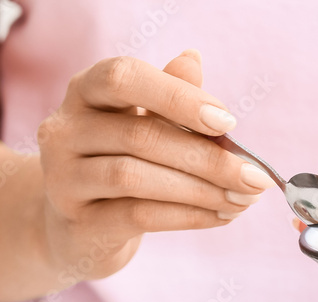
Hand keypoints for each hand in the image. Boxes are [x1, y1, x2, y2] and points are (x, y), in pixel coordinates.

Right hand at [37, 50, 274, 281]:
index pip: (125, 78)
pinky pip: (138, 216)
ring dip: (201, 190)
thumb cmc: (120, 163)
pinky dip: (187, 216)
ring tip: (241, 201)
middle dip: (208, 158)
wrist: (78, 227)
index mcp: (85, 91)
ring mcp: (64, 178)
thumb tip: (193, 59)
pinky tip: (219, 217)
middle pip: (141, 136)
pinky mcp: (77, 222)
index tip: (229, 122)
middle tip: (254, 178)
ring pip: (136, 178)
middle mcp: (65, 129)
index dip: (179, 97)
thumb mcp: (143, 123)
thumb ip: (167, 96)